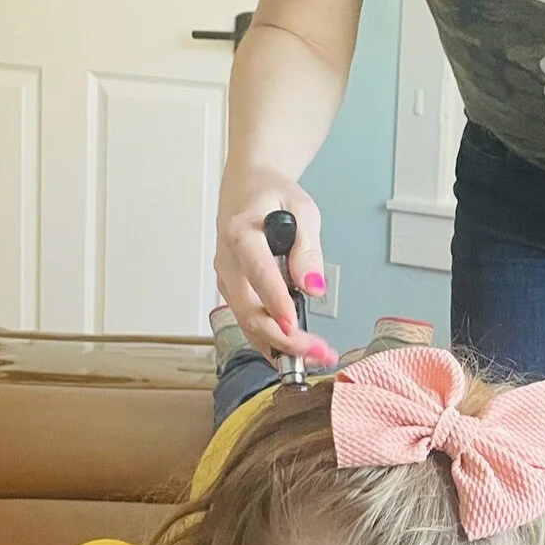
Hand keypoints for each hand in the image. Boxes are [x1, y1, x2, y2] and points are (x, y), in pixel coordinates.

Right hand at [214, 172, 336, 363]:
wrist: (248, 188)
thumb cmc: (273, 196)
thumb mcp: (302, 210)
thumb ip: (308, 249)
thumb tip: (313, 288)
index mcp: (242, 234)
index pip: (258, 273)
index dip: (275, 302)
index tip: (293, 325)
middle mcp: (228, 261)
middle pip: (249, 310)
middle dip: (283, 338)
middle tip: (317, 352)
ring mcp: (226, 279)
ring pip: (246, 323)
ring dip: (279, 346)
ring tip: (315, 356)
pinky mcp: (231, 291)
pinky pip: (247, 321)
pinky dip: (270, 341)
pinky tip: (295, 352)